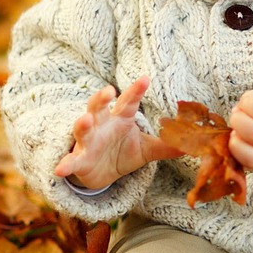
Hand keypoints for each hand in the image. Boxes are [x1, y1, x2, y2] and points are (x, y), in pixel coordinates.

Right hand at [54, 77, 181, 190]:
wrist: (100, 174)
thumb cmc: (121, 152)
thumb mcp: (146, 150)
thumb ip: (166, 146)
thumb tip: (192, 145)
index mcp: (120, 119)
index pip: (129, 102)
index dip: (136, 91)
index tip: (146, 78)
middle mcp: (101, 126)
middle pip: (98, 107)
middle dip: (101, 99)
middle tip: (107, 90)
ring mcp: (88, 142)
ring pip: (82, 129)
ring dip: (81, 124)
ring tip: (84, 120)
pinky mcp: (78, 160)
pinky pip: (71, 161)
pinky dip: (66, 165)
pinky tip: (60, 169)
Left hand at [228, 89, 252, 174]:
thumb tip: (236, 112)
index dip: (247, 103)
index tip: (246, 103)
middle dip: (237, 120)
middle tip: (237, 117)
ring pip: (249, 155)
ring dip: (235, 140)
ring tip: (236, 133)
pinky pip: (245, 165)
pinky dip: (235, 154)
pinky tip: (236, 143)